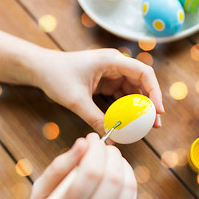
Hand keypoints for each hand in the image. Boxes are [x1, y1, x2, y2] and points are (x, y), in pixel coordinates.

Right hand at [26, 133, 136, 198]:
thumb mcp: (41, 193)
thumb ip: (59, 167)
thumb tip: (83, 142)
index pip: (90, 173)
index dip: (95, 149)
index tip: (91, 138)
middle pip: (112, 179)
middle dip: (110, 154)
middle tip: (102, 145)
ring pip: (126, 187)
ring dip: (122, 163)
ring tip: (110, 156)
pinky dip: (128, 177)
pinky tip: (117, 170)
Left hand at [31, 48, 163, 135]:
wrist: (40, 68)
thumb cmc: (56, 76)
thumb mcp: (76, 100)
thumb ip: (95, 118)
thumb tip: (111, 138)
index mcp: (112, 60)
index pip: (143, 73)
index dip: (155, 91)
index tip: (158, 111)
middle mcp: (116, 64)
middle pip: (142, 83)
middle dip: (150, 103)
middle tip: (155, 124)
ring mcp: (112, 73)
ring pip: (134, 91)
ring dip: (140, 108)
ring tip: (146, 127)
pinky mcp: (107, 82)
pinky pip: (122, 95)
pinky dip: (127, 108)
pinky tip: (130, 122)